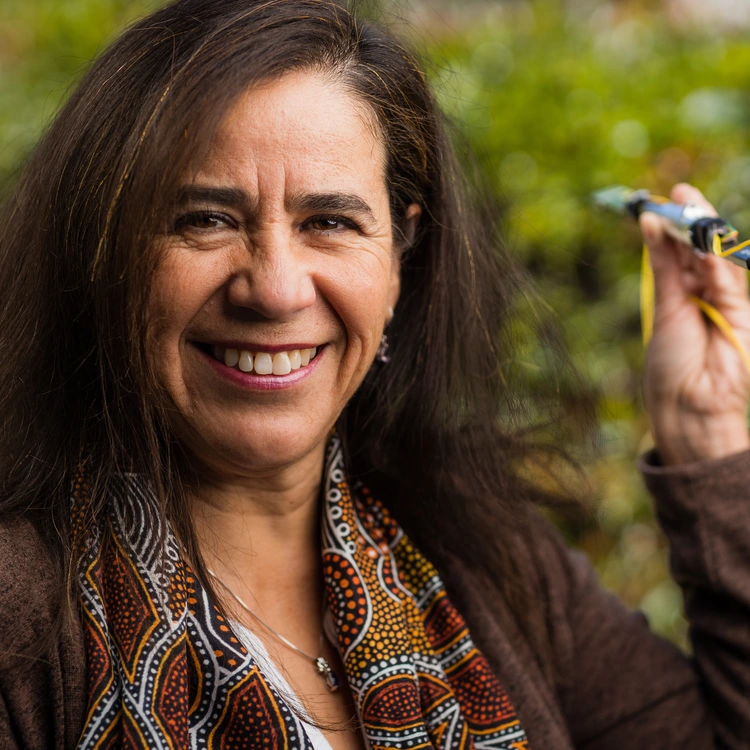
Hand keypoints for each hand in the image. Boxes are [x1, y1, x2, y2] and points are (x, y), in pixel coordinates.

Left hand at [640, 183, 749, 464]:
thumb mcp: (665, 305)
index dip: (676, 224)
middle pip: (702, 248)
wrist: (687, 403)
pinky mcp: (743, 313)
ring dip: (703, 233)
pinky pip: (728, 281)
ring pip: (717, 259)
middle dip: (693, 218)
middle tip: (681, 191)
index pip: (682, 250)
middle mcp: (705, 292)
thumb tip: (648, 222)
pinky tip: (700, 243)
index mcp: (683, 292)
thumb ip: (663, 265)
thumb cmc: (670, 361)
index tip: (665, 198)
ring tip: (687, 208)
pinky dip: (714, 261)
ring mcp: (727, 301)